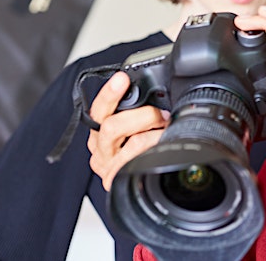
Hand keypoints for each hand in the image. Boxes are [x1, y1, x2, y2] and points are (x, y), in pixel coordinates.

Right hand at [86, 71, 168, 189]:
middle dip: (142, 115)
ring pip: (131, 143)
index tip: (122, 78)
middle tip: (161, 115)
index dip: (110, 92)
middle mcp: (99, 148)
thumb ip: (138, 112)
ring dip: (153, 133)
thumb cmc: (135, 151)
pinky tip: (162, 146)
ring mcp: (107, 166)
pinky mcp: (116, 181)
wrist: (133, 188)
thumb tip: (161, 97)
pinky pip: (138, 162)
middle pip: (111, 125)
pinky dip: (154, 150)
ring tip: (166, 131)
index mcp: (99, 130)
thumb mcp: (132, 128)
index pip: (99, 108)